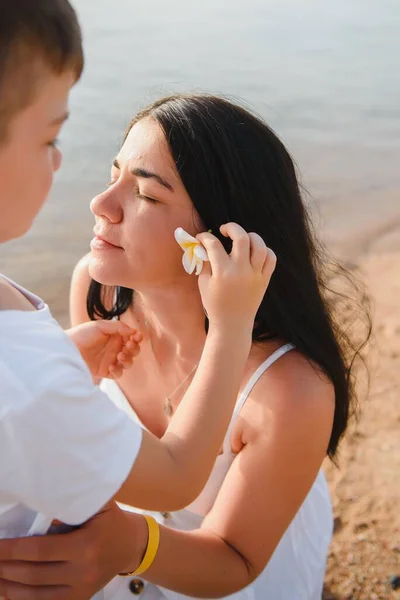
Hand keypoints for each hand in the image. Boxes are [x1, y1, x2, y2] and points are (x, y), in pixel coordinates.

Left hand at [0, 503, 146, 599]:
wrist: (132, 545)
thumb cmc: (111, 520)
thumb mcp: (98, 505)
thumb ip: (72, 504)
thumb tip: (40, 503)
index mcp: (85, 546)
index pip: (39, 550)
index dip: (12, 550)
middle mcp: (82, 572)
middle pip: (33, 574)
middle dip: (5, 568)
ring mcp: (81, 590)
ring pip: (34, 595)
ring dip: (8, 587)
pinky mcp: (79, 599)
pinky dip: (23, 599)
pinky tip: (9, 591)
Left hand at [67, 321, 142, 378]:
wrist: (67, 348)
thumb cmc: (81, 334)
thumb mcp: (100, 326)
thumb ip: (118, 327)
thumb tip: (134, 331)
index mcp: (115, 337)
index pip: (132, 338)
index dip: (137, 338)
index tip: (137, 337)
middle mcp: (115, 348)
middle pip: (133, 351)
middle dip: (134, 349)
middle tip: (128, 346)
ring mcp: (110, 360)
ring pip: (128, 363)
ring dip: (128, 359)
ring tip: (120, 355)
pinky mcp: (105, 371)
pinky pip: (118, 374)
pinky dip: (118, 370)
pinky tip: (111, 365)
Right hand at [196, 223, 275, 329]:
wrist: (233, 324)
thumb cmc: (215, 304)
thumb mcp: (203, 283)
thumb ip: (204, 262)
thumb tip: (204, 246)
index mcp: (223, 272)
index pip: (213, 245)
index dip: (205, 237)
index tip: (201, 238)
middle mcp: (241, 271)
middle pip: (241, 237)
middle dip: (231, 227)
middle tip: (224, 230)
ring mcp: (256, 274)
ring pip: (260, 245)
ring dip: (250, 236)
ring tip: (242, 239)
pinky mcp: (265, 279)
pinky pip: (271, 258)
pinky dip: (264, 250)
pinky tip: (254, 252)